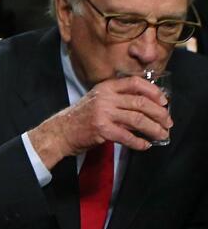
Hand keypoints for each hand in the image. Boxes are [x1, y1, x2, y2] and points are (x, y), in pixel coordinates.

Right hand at [27, 75, 171, 166]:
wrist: (60, 131)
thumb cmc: (81, 117)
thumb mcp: (98, 100)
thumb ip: (118, 99)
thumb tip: (147, 106)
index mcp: (105, 87)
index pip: (134, 83)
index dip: (153, 91)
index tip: (164, 101)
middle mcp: (105, 97)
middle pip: (140, 102)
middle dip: (159, 113)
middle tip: (167, 122)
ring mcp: (103, 113)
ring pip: (138, 119)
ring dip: (154, 129)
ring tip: (161, 135)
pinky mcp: (102, 129)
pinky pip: (127, 136)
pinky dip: (139, 142)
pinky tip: (144, 145)